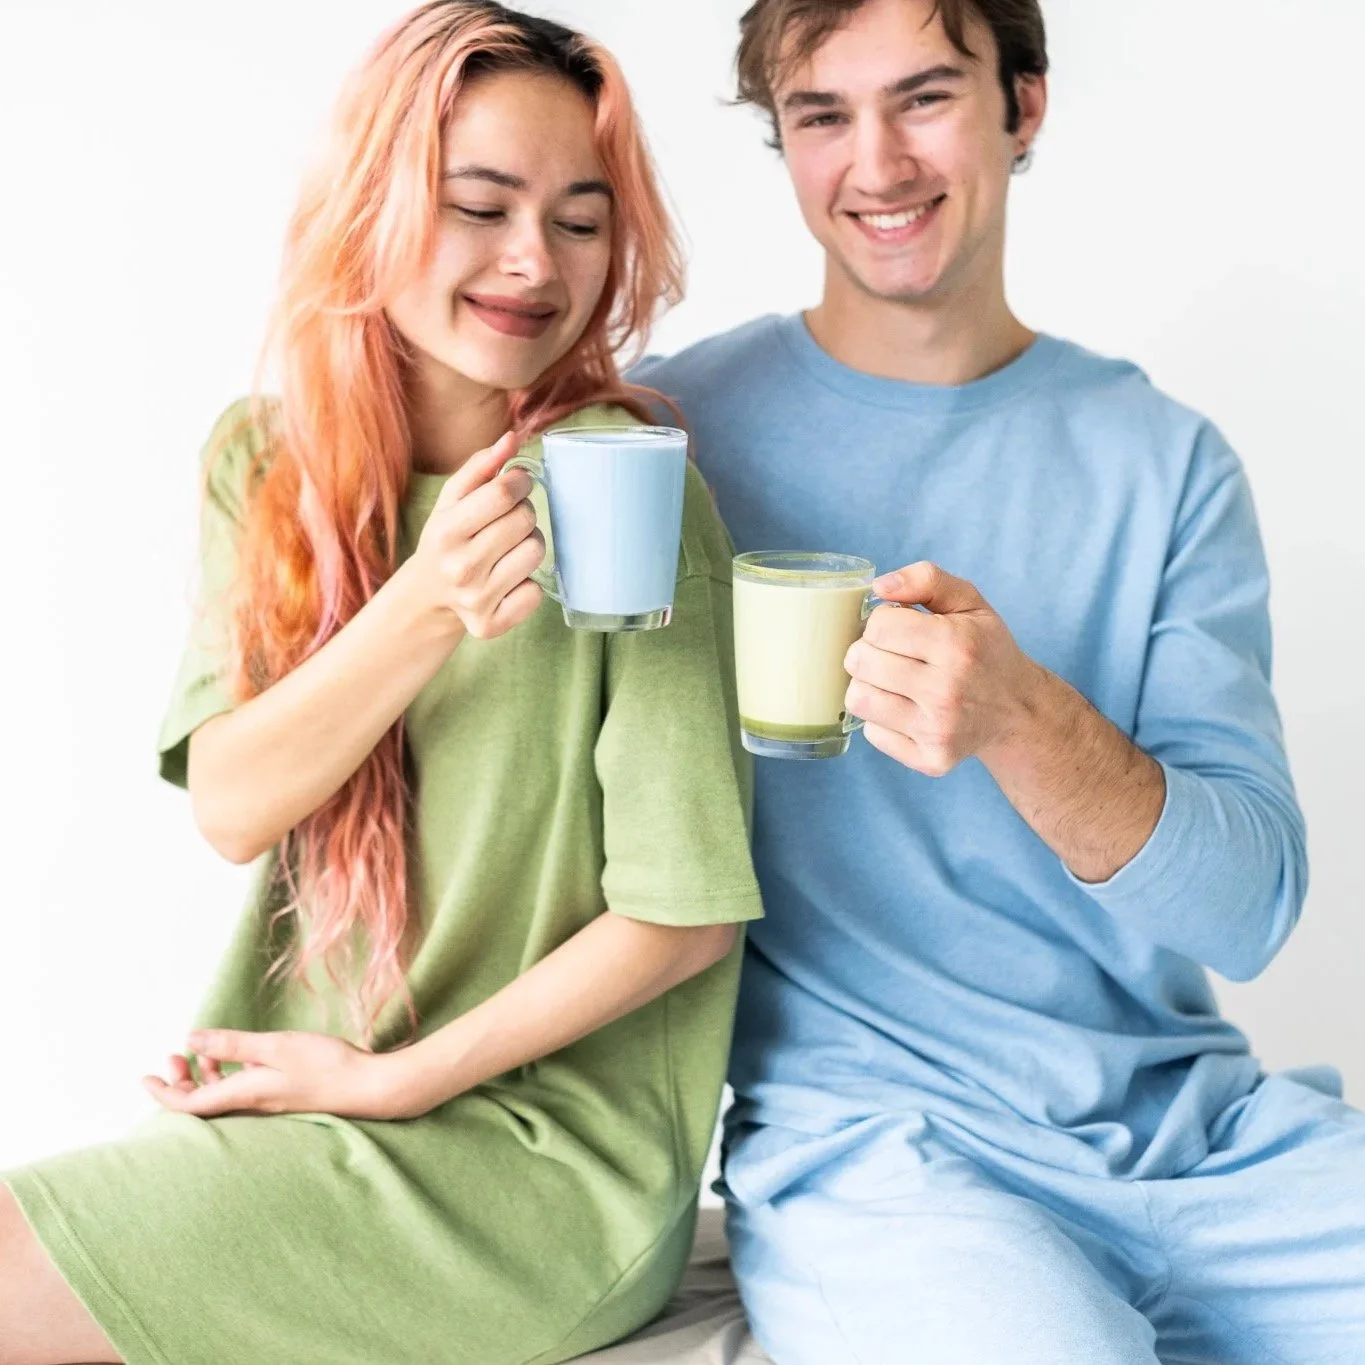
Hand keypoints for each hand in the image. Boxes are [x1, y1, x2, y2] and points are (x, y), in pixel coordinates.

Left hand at [142, 1029, 425, 1120]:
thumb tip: (190, 1039)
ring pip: (221, 1097)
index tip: (145, 1077)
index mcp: (243, 1095)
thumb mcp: (274, 1047)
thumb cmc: (325, 1064)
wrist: (367, 1087)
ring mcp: (266, 1105)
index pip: (188, 1106)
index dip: (163, 1094)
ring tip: (198, 1053)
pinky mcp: (281, 1100)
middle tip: (173, 1056)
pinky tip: (238, 1058)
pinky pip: (241, 1093)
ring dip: (204, 1077)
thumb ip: (231, 1045)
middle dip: (181, 1081)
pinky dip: (228, 1076)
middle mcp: (250, 1106)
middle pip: (201, 1104)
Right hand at [408, 430, 545, 639]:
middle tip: (510, 519)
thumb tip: (512, 439)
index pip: (503, 494)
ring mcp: (476, 600)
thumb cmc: (448, 539)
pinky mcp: (490, 625)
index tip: (519, 483)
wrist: (427, 596)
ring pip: (535, 553)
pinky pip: (536, 593)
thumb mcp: (452, 500)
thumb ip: (481, 466)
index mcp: (445, 531)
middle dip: (524, 512)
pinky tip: (508, 579)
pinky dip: (528, 583)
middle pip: (525, 521)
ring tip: (509, 548)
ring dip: (529, 544)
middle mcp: (459, 567)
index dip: (520, 482)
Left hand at [843, 561, 1044, 776]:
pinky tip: (907, 709)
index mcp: (956, 644)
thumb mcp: (968, 601)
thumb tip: (879, 586)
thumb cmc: (985, 649)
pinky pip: (872, 733)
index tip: (900, 628)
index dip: (883, 622)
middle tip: (892, 655)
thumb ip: (925, 579)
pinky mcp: (931, 759)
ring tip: (894, 681)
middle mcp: (947, 690)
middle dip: (869, 651)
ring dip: (869, 685)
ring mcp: (938, 730)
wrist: (1018, 710)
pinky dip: (882, 719)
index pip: (878, 626)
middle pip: (860, 661)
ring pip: (858, 699)